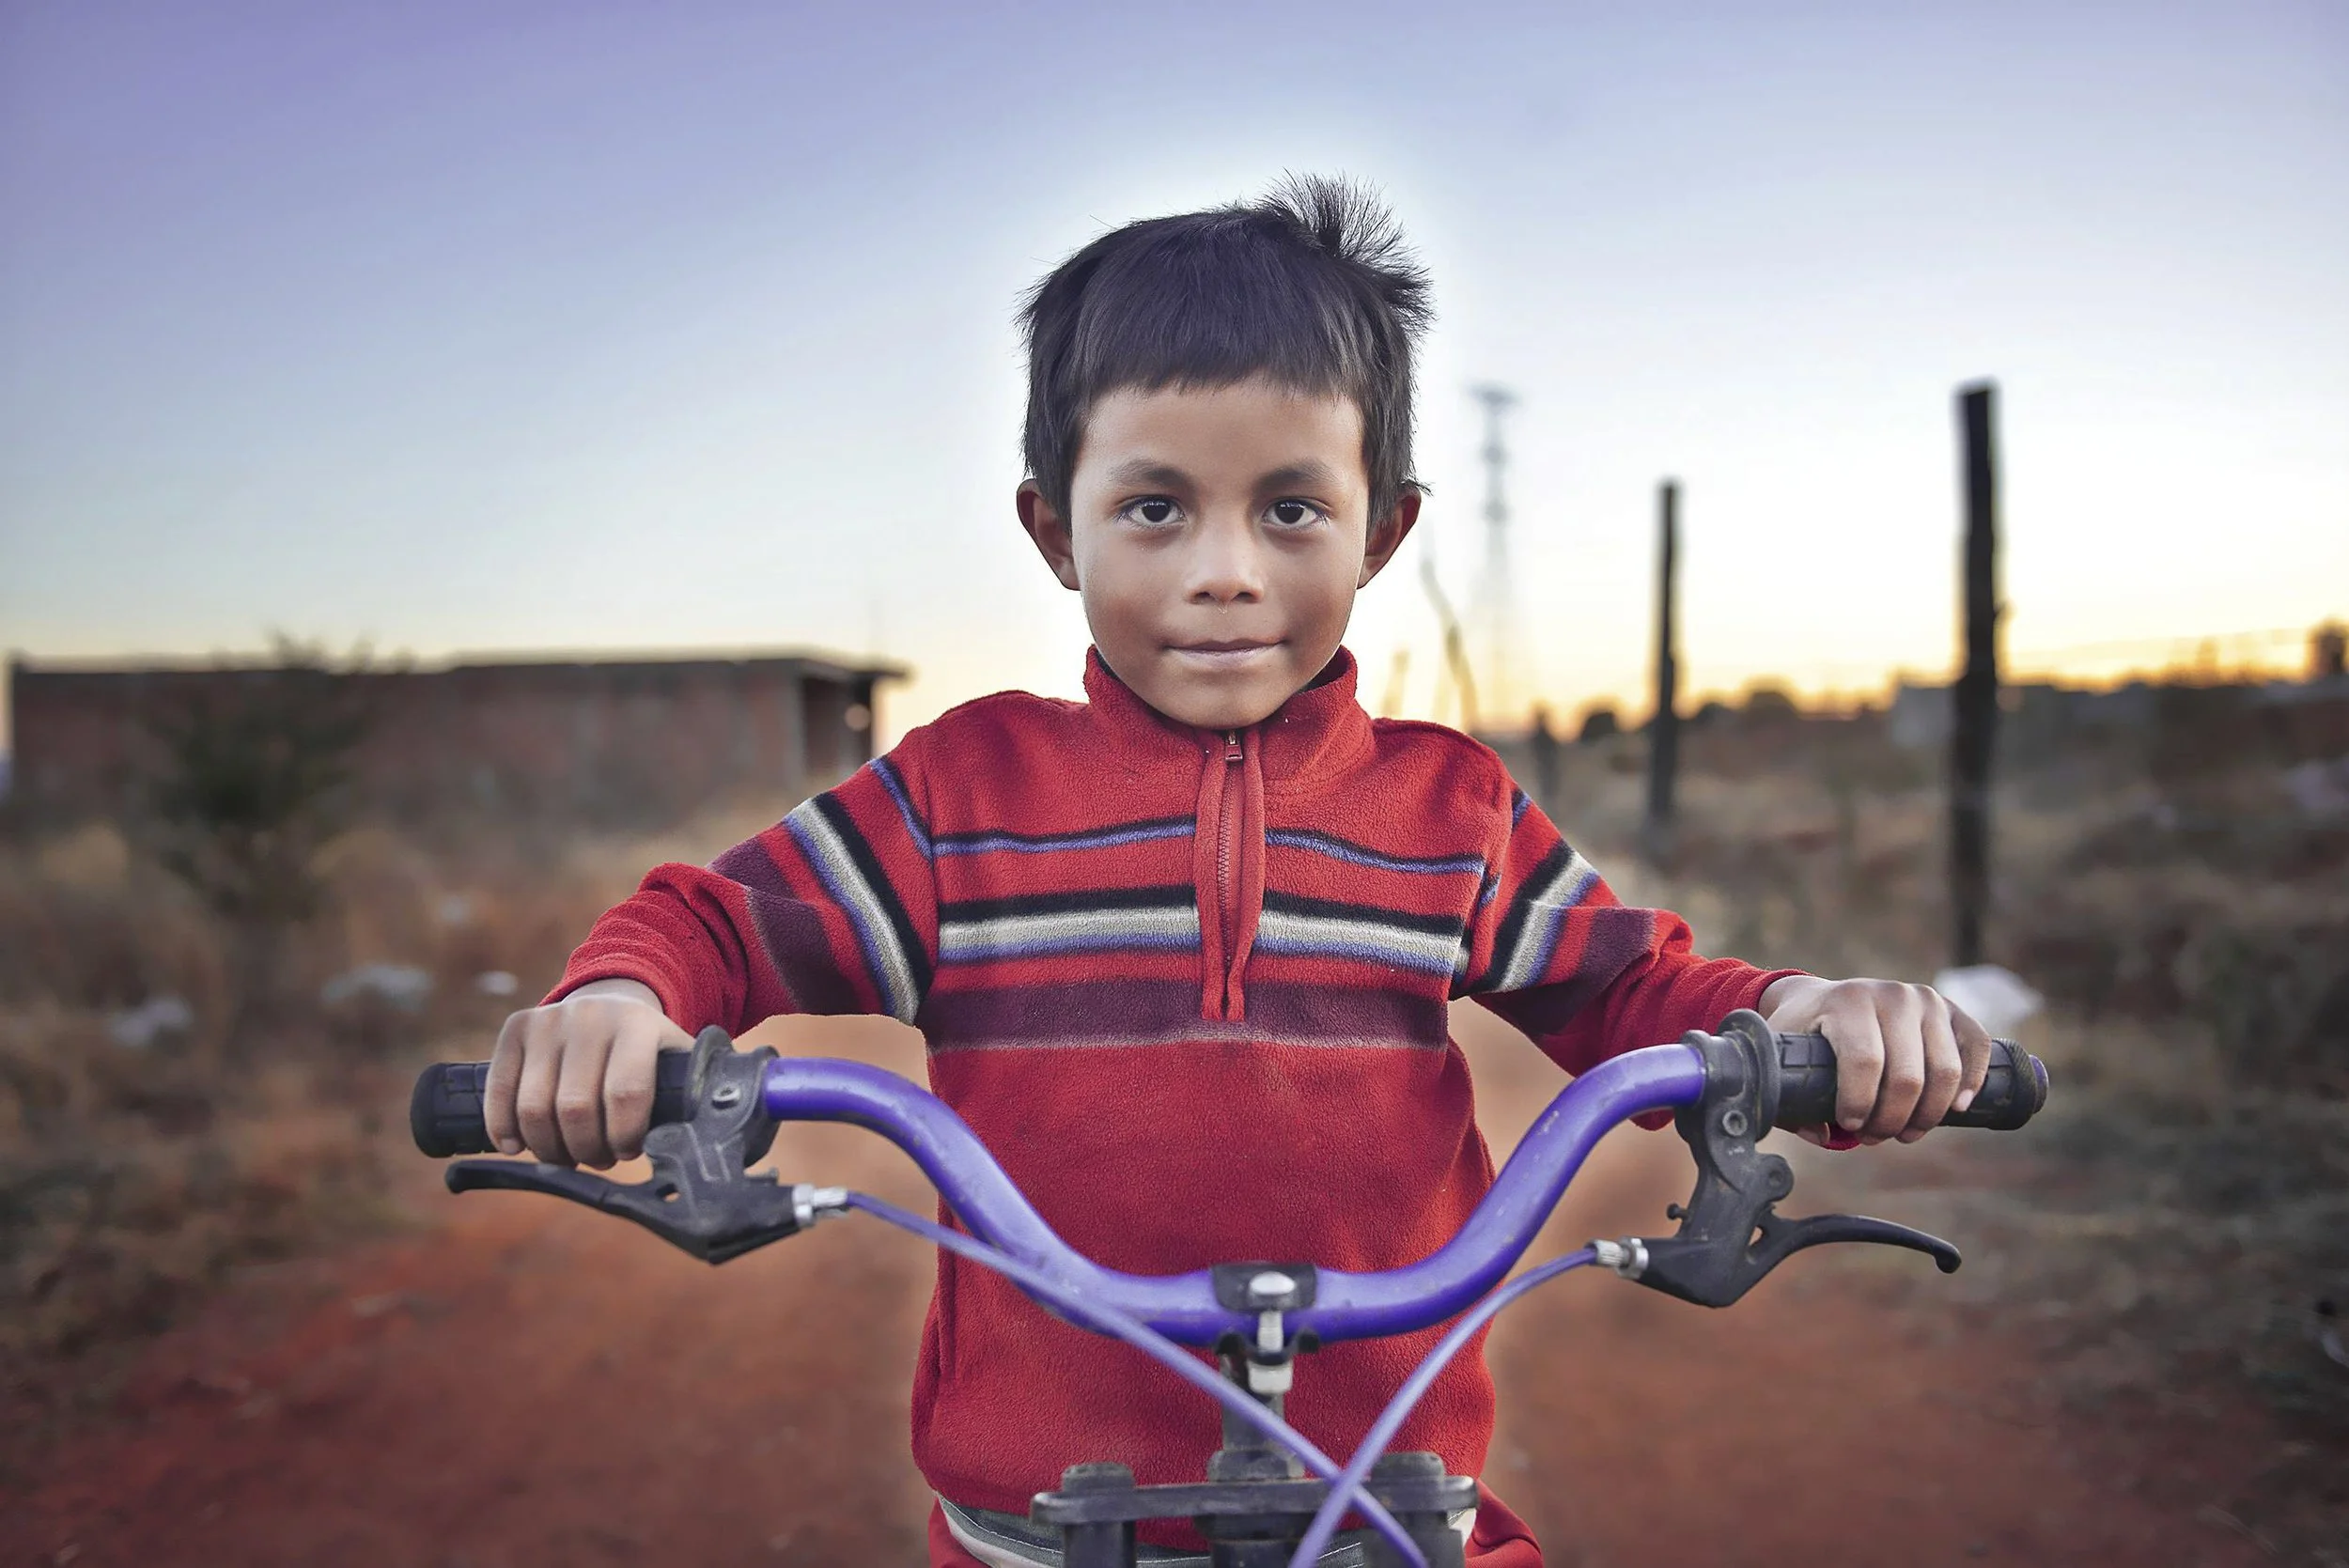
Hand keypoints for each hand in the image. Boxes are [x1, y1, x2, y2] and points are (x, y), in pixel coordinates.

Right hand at [483, 978, 693, 1167]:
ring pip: (535, 1107)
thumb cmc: (648, 1051)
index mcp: (639, 1026)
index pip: (626, 1094)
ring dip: (549, 1148)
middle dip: (586, 1149)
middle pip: (576, 1108)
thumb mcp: (676, 1061)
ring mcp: (549, 1020)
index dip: (624, 1137)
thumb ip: (694, 1095)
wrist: (611, 1002)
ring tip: (567, 1156)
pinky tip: (517, 1148)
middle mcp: (592, 1017)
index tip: (627, 1152)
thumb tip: (712, 1139)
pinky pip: (499, 1091)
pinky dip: (503, 1128)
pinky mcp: (516, 1028)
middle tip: (597, 1159)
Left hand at [1757, 975, 1991, 1146]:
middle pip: (1907, 1075)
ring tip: (1902, 1132)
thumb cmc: (1803, 1034)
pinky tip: (1956, 1108)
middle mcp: (1892, 995)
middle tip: (1873, 1137)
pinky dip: (1973, 1080)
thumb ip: (1789, 1097)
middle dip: (1891, 1119)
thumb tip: (1822, 1134)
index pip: (1865, 1061)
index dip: (1859, 1104)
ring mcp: (1926, 1000)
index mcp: (1848, 1000)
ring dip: (1927, 1114)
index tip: (1849, 1125)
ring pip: (1944, 1070)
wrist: (1821, 1001)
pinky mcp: (1951, 1009)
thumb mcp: (1783, 1055)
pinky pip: (1977, 1045)